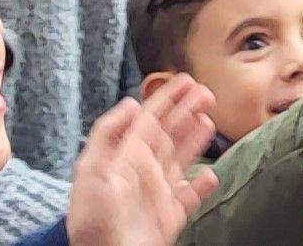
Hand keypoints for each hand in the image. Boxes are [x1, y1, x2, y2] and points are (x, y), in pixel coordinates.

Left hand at [64, 78, 220, 245]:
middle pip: (168, 135)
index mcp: (124, 158)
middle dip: (186, 112)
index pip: (149, 120)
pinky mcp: (168, 218)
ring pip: (181, 160)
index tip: (185, 80)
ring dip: (195, 139)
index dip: (167, 99)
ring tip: (209, 119)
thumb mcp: (90, 171)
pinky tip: (211, 175)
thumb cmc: (94, 222)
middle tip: (206, 92)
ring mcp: (157, 195)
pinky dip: (202, 186)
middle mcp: (142, 173)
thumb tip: (130, 104)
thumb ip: (108, 135)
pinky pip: (189, 197)